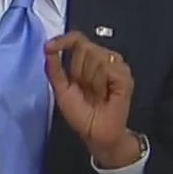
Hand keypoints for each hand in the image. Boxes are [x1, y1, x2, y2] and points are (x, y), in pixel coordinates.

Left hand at [44, 31, 137, 167]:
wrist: (96, 134)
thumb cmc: (81, 115)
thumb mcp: (62, 90)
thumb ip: (54, 69)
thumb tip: (47, 47)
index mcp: (88, 61)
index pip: (77, 39)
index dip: (63, 40)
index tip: (49, 47)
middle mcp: (103, 59)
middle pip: (84, 47)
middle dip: (78, 70)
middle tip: (84, 89)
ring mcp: (116, 67)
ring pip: (95, 56)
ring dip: (90, 80)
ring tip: (96, 94)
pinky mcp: (124, 77)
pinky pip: (107, 68)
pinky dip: (101, 83)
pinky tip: (105, 95)